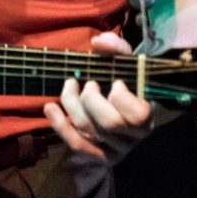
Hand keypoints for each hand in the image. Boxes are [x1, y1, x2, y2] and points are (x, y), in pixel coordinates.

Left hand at [43, 32, 154, 164]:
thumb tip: (99, 42)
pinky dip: (59, 124)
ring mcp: (114, 149)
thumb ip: (116, 49)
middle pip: (109, 124)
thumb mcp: (125, 64)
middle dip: (91, 99)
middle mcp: (132, 137)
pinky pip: (75, 143)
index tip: (115, 82)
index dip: (122, 97)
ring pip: (88, 130)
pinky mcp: (96, 156)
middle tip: (88, 84)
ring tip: (69, 85)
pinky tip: (50, 107)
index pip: (138, 115)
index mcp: (147, 116)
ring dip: (71, 103)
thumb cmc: (125, 83)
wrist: (123, 109)